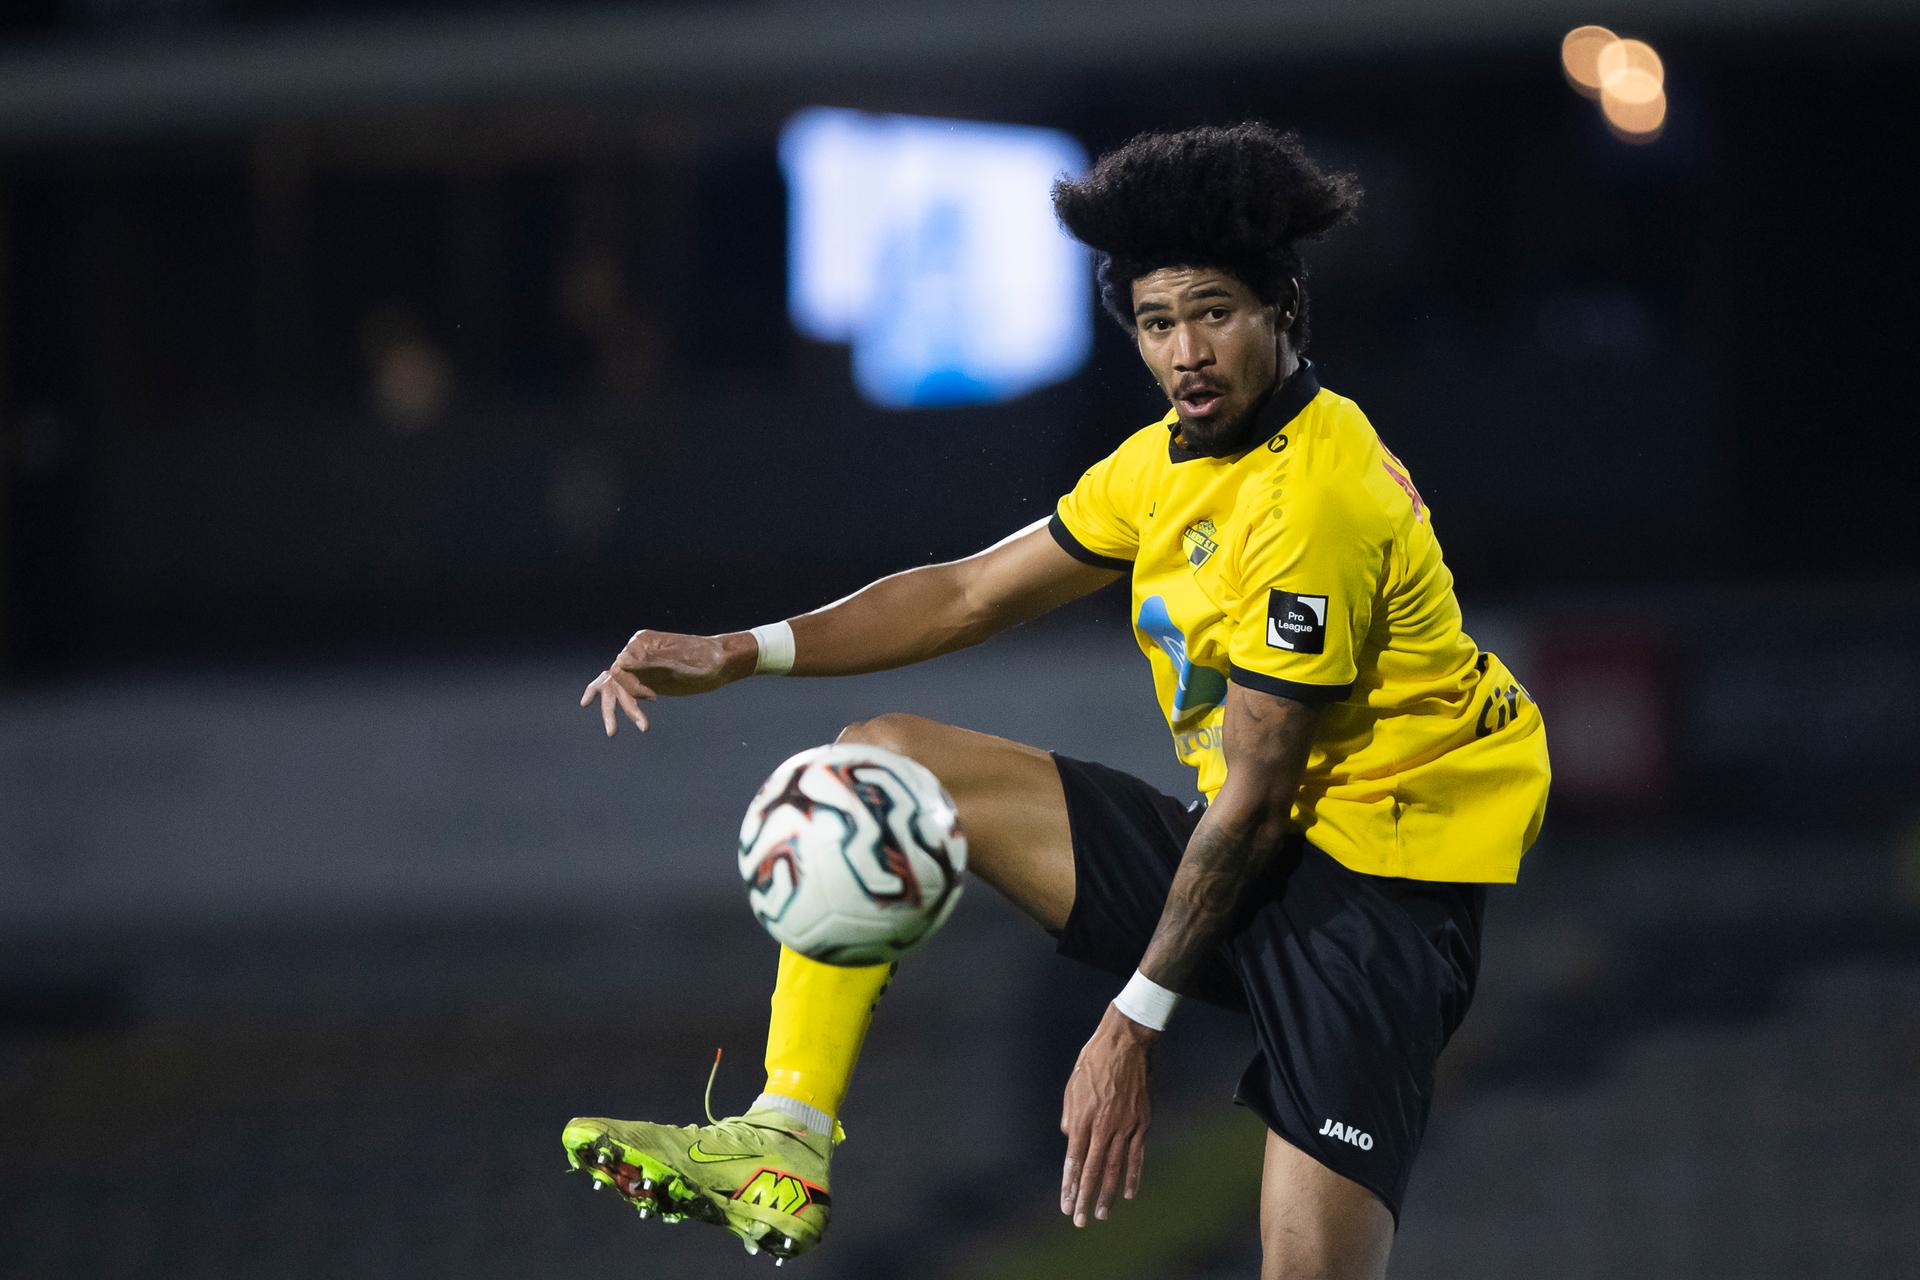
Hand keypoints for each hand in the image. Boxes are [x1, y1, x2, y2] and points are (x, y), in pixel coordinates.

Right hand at [579, 629, 755, 736]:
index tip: (653, 698)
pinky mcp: (649, 680)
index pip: (620, 667)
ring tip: (611, 733)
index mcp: (641, 643)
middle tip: (612, 732)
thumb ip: (650, 661)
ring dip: (611, 709)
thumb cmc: (705, 659)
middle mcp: (637, 654)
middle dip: (613, 705)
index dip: (630, 686)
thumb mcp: (679, 661)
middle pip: (615, 680)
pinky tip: (611, 719)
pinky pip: (627, 692)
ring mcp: (642, 668)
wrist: (723, 663)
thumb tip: (620, 660)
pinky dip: (618, 703)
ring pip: (616, 688)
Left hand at [1059, 1002, 1157, 1226]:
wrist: (1125, 1043)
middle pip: (1094, 1170)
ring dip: (1108, 1194)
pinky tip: (1128, 1193)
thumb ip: (1070, 1117)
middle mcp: (1105, 1126)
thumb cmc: (1093, 1062)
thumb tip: (1071, 1142)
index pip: (1075, 1161)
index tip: (1066, 1205)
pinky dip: (1132, 1176)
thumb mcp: (1071, 1087)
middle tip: (1080, 1221)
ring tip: (1102, 1214)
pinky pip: (1136, 1155)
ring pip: (1116, 1168)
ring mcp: (1126, 1126)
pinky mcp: (1142, 1122)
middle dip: (1086, 1197)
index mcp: (1084, 1117)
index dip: (1071, 1185)